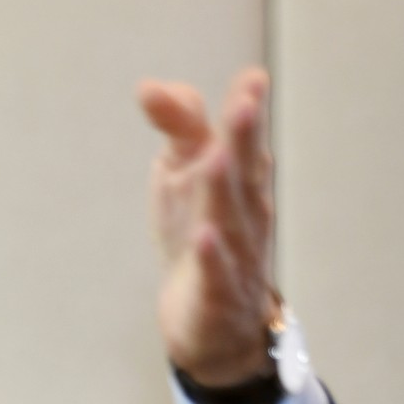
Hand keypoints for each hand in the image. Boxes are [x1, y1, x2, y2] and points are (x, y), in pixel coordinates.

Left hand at [139, 67, 277, 387]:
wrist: (214, 324)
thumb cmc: (202, 234)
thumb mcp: (185, 175)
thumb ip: (178, 128)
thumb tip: (151, 84)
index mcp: (239, 182)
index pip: (243, 143)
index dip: (246, 111)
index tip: (252, 78)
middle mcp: (244, 215)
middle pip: (243, 175)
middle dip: (244, 140)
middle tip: (245, 103)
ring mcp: (235, 257)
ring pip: (231, 222)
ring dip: (223, 190)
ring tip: (215, 157)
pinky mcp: (215, 297)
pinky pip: (216, 276)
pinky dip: (211, 258)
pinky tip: (204, 237)